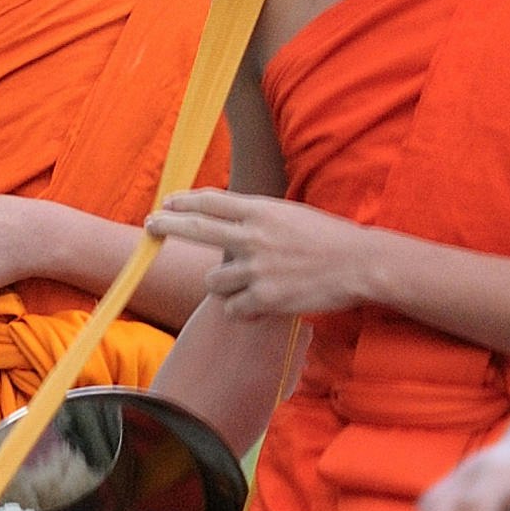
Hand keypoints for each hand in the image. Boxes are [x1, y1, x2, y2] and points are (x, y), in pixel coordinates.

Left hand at [148, 190, 381, 319]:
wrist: (360, 264)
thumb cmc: (330, 238)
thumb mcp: (292, 215)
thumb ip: (259, 217)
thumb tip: (227, 217)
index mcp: (262, 211)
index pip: (212, 201)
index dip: (184, 200)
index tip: (167, 202)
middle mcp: (254, 236)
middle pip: (197, 229)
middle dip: (167, 225)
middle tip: (150, 225)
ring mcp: (258, 268)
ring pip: (214, 280)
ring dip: (223, 285)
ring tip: (248, 285)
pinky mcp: (265, 298)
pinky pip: (232, 309)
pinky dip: (241, 310)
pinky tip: (260, 306)